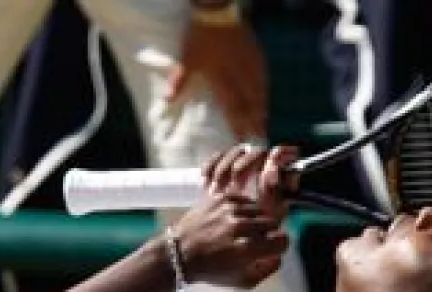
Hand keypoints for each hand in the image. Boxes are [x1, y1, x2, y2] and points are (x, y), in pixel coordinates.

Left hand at [166, 18, 266, 140]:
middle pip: (249, 104)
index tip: (241, 139)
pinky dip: (264, 90)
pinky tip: (265, 96)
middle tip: (259, 135)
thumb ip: (180, 81)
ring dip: (261, 109)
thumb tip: (167, 100)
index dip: (237, 124)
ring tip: (264, 121)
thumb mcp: (188, 59)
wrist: (218, 12)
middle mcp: (239, 77)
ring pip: (258, 93)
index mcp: (223, 80)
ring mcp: (250, 67)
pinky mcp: (256, 57)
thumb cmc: (201, 36)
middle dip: (253, 121)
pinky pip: (263, 78)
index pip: (232, 108)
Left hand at [171, 145, 298, 288]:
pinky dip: (243, 208)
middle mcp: (241, 226)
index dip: (279, 245)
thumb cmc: (212, 271)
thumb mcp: (244, 282)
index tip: (272, 247)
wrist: (179, 254)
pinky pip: (244, 199)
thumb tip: (279, 255)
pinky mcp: (220, 198)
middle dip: (269, 231)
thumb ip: (268, 270)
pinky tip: (235, 218)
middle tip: (257, 238)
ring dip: (256, 219)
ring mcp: (230, 209)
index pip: (282, 240)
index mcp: (248, 249)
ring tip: (245, 228)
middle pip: (273, 222)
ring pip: (259, 209)